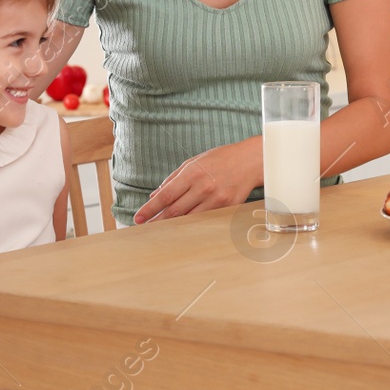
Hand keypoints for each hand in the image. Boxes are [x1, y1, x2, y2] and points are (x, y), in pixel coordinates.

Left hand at [135, 141, 263, 223]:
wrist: (251, 161)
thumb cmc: (221, 158)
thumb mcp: (194, 162)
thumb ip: (173, 178)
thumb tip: (154, 195)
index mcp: (193, 173)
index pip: (166, 196)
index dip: (150, 209)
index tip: (138, 218)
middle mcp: (204, 187)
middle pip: (175, 211)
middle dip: (157, 221)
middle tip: (144, 229)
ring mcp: (217, 199)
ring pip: (189, 218)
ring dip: (172, 225)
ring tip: (159, 230)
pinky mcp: (228, 207)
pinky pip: (205, 220)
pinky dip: (192, 224)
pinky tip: (183, 229)